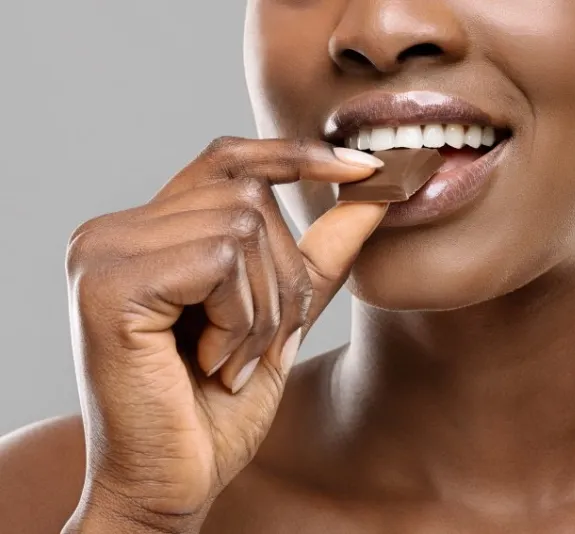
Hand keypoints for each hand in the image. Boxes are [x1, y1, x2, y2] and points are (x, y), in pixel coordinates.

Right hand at [63, 137, 385, 531]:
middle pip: (248, 196)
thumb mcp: (281, 318)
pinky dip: (240, 319)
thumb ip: (317, 255)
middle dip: (282, 278)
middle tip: (260, 346)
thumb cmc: (217, 408)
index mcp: (147, 234)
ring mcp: (103, 251)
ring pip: (242, 228)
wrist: (172, 484)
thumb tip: (371, 194)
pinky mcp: (109, 282)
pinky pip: (222, 261)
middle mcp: (114, 231)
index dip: (298, 156)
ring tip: (231, 361)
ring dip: (263, 309)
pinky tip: (211, 364)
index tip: (367, 169)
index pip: (229, 159)